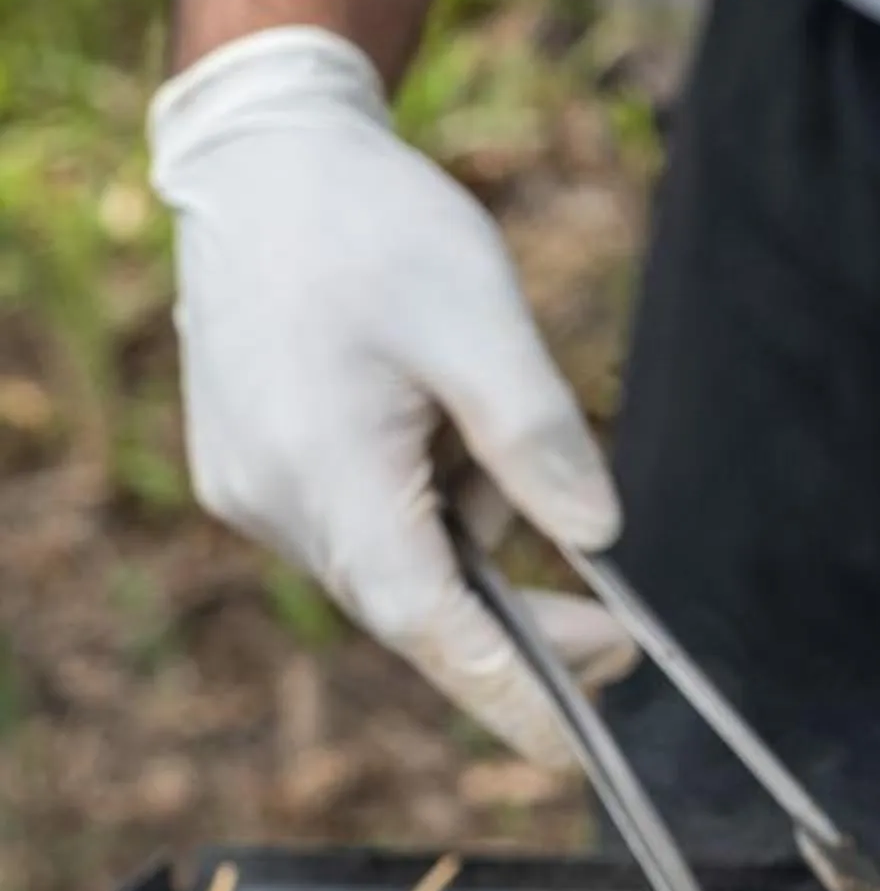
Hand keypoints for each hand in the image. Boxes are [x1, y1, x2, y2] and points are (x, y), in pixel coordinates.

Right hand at [149, 26, 628, 764]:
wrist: (262, 154)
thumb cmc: (375, 226)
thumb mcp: (482, 320)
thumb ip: (538, 438)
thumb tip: (598, 538)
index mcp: (328, 476)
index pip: (432, 630)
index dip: (512, 695)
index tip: (589, 735)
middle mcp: (274, 506)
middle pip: (413, 610)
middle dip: (516, 625)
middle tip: (619, 634)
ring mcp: (251, 492)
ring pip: (391, 564)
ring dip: (466, 530)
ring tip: (478, 404)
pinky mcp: (249, 468)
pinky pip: (358, 523)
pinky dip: (421, 501)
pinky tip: (432, 414)